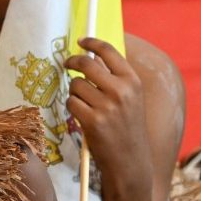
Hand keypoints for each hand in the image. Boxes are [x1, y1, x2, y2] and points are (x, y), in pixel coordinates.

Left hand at [65, 37, 152, 194]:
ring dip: (75, 93)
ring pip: (75, 85)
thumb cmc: (127, 127)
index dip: (92, 43)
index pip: (109, 51)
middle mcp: (121, 90)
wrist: (130, 160)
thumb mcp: (131, 99)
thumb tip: (92, 57)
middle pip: (85, 64)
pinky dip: (73, 107)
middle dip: (72, 62)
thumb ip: (115, 78)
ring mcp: (106, 106)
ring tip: (86, 105)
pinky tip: (83, 116)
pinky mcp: (92, 120)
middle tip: (67, 64)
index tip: (81, 41)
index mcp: (133, 81)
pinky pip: (71, 102)